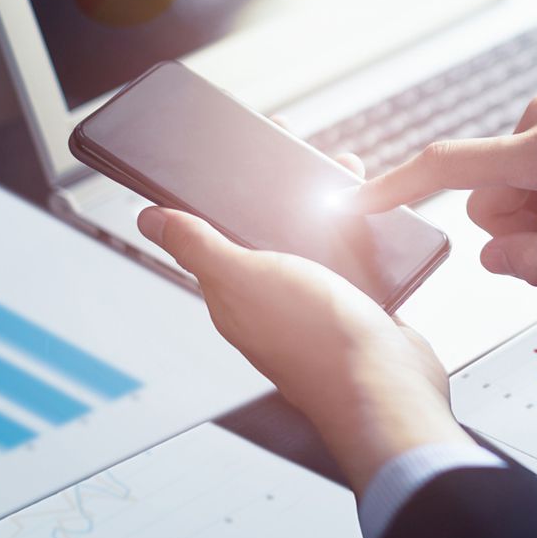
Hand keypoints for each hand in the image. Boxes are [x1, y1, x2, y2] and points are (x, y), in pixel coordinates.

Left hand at [137, 168, 471, 491]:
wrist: (387, 385)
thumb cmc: (315, 338)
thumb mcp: (245, 278)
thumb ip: (199, 247)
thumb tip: (148, 220)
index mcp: (236, 295)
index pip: (216, 238)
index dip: (221, 196)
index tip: (237, 154)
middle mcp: (274, 300)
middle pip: (269, 234)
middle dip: (282, 192)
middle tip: (298, 153)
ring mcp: (318, 304)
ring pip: (316, 242)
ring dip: (327, 206)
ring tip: (344, 171)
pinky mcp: (358, 306)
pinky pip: (352, 258)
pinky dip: (360, 231)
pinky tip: (372, 213)